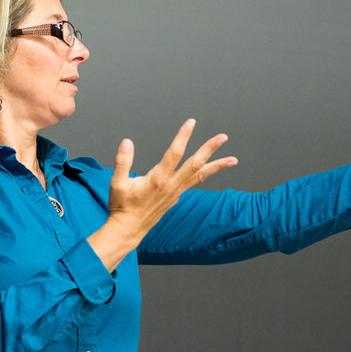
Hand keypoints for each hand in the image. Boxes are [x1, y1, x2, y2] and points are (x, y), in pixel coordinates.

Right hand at [88, 119, 237, 270]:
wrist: (129, 229)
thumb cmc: (121, 206)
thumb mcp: (117, 183)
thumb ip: (122, 161)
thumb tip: (127, 142)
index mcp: (158, 179)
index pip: (174, 153)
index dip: (183, 136)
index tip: (191, 123)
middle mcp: (171, 185)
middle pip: (196, 164)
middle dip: (210, 149)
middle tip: (223, 137)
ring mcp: (176, 192)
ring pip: (200, 175)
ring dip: (217, 165)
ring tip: (233, 159)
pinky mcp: (176, 196)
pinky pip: (194, 182)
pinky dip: (205, 173)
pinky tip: (211, 168)